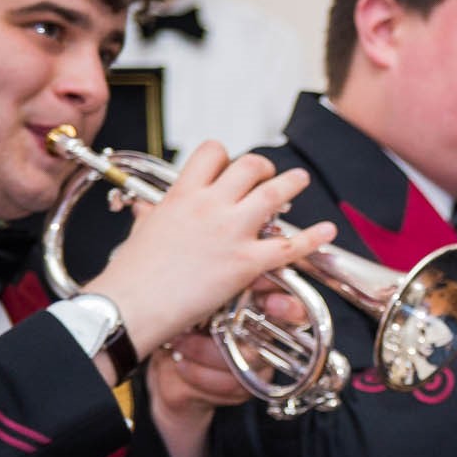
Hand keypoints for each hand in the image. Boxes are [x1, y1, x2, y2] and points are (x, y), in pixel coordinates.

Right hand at [95, 142, 331, 361]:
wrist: (130, 304)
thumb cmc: (132, 274)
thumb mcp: (141, 231)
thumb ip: (153, 216)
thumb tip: (147, 211)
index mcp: (182, 195)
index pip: (212, 152)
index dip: (225, 156)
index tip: (229, 167)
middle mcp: (209, 206)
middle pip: (250, 166)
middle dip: (264, 167)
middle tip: (268, 176)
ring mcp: (230, 232)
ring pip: (274, 193)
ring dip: (293, 184)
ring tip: (300, 180)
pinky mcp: (246, 262)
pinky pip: (289, 245)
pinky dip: (313, 238)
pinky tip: (327, 231)